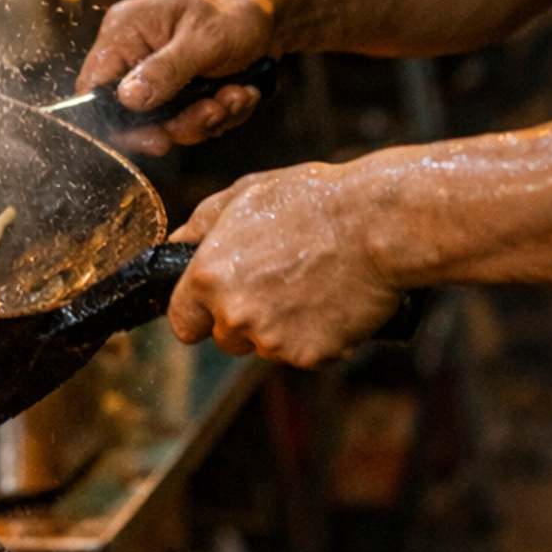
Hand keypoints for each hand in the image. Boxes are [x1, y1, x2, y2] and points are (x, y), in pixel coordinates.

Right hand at [77, 0, 272, 154]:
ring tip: (236, 96)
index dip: (115, 120)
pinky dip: (219, 115)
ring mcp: (159, 74)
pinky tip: (241, 93)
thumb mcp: (203, 39)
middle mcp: (136, 54)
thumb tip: (127, 99)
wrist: (273, 10)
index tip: (155, 137)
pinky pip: (190, 119)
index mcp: (126, 31)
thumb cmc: (236, 10)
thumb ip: (165, 70)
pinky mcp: (182, 90)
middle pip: (134, 115)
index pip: (95, 86)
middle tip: (212, 112)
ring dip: (206, 119)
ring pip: (167, 123)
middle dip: (179, 122)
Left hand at [169, 162, 403, 363]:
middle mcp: (235, 316)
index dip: (199, 313)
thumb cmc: (312, 202)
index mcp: (210, 278)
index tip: (213, 306)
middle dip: (245, 320)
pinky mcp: (312, 357)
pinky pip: (306, 355)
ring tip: (311, 286)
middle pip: (226, 339)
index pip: (183, 323)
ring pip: (267, 347)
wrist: (376, 224)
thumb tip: (176, 245)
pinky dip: (318, 337)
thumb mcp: (244, 195)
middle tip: (277, 283)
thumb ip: (200, 227)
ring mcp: (274, 341)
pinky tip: (332, 302)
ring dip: (282, 328)